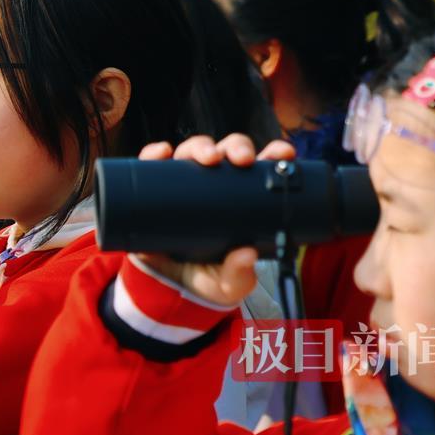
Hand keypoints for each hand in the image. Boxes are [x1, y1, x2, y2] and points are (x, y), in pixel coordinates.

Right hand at [133, 134, 295, 306]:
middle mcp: (214, 184)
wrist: (165, 289)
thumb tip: (247, 255)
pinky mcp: (153, 189)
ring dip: (202, 146)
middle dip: (238, 147)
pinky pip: (151, 162)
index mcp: (241, 199)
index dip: (274, 155)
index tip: (283, 154)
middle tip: (242, 159)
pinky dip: (155, 152)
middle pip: (228, 151)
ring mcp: (183, 183)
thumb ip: (239, 273)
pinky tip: (162, 152)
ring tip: (208, 157)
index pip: (262, 169)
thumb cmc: (206, 278)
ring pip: (194, 150)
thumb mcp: (228, 283)